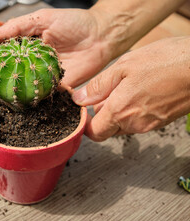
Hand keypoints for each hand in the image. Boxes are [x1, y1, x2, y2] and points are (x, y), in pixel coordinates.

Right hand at [0, 8, 112, 105]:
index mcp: (19, 46)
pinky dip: (18, 108)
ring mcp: (35, 79)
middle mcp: (24, 64)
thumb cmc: (73, 22)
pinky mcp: (50, 91)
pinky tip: (4, 114)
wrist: (101, 37)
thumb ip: (16, 27)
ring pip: (9, 92)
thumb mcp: (42, 19)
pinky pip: (32, 101)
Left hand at [72, 37, 189, 140]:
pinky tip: (141, 89)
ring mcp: (150, 124)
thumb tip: (79, 99)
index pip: (95, 133)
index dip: (86, 124)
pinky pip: (139, 120)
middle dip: (103, 113)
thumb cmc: (167, 61)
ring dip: (119, 110)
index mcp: (121, 111)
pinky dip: (134, 109)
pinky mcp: (162, 120)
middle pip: (108, 128)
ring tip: (126, 85)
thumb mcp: (124, 66)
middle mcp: (135, 124)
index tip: (84, 111)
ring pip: (124, 123)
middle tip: (107, 90)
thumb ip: (99, 86)